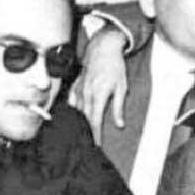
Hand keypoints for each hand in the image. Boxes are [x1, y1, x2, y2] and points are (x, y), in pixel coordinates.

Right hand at [68, 27, 127, 143]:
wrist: (102, 49)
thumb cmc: (114, 67)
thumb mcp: (122, 87)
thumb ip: (119, 107)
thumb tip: (119, 124)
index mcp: (98, 96)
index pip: (94, 121)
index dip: (95, 135)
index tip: (96, 145)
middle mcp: (86, 94)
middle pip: (84, 118)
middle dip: (87, 132)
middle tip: (89, 143)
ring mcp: (78, 90)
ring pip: (77, 111)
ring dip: (79, 122)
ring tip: (82, 133)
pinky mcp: (75, 85)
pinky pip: (72, 102)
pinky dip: (73, 111)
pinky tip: (74, 117)